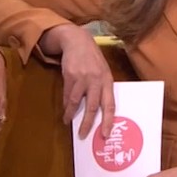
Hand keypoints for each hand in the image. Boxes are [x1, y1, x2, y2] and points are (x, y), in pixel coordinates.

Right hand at [45, 23, 113, 139]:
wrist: (77, 41)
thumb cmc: (93, 59)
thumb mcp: (103, 71)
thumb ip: (102, 88)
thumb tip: (99, 111)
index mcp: (108, 81)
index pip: (110, 105)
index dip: (108, 121)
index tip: (105, 134)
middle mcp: (97, 80)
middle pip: (93, 107)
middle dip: (87, 123)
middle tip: (82, 135)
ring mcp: (83, 78)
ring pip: (77, 102)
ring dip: (71, 115)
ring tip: (68, 122)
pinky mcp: (70, 75)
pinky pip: (68, 94)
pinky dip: (66, 104)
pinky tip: (65, 110)